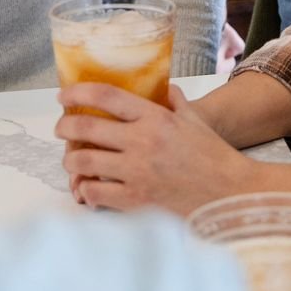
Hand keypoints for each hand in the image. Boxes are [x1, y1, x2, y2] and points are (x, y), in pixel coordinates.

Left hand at [56, 83, 265, 215]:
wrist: (229, 193)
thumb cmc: (214, 156)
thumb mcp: (195, 122)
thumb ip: (176, 103)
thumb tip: (166, 89)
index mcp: (155, 118)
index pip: (107, 97)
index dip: (79, 93)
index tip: (64, 95)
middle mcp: (142, 142)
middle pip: (86, 128)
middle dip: (65, 127)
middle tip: (61, 129)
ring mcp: (137, 172)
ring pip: (84, 162)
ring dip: (71, 161)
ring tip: (71, 161)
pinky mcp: (136, 200)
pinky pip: (95, 193)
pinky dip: (86, 190)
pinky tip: (89, 188)